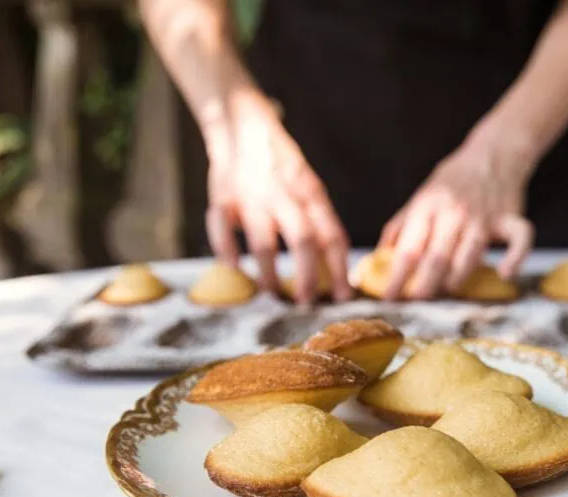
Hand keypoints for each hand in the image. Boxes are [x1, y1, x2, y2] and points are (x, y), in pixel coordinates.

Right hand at [203, 94, 350, 302]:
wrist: (241, 124)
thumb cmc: (280, 164)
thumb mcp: (308, 185)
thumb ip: (318, 218)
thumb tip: (334, 263)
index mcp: (310, 192)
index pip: (331, 234)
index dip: (340, 268)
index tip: (344, 295)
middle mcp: (283, 195)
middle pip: (302, 241)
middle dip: (307, 276)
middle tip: (308, 302)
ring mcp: (252, 197)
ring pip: (263, 243)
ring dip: (270, 275)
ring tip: (274, 295)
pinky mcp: (222, 197)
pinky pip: (223, 230)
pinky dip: (227, 253)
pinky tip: (235, 270)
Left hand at [378, 136, 533, 299]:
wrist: (493, 153)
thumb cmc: (453, 181)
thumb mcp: (420, 196)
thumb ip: (401, 227)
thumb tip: (378, 258)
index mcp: (428, 205)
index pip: (409, 249)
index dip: (397, 277)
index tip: (388, 298)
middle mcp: (455, 211)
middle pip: (437, 258)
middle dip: (424, 286)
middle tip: (416, 303)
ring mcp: (484, 216)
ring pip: (469, 256)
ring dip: (456, 280)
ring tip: (445, 291)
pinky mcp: (510, 218)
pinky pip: (519, 241)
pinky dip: (515, 259)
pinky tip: (504, 274)